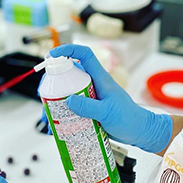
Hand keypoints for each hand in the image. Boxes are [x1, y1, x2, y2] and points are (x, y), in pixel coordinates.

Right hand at [49, 45, 172, 152]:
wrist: (138, 132)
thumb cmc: (129, 118)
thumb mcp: (108, 113)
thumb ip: (89, 107)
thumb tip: (68, 100)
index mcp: (99, 78)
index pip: (84, 55)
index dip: (68, 50)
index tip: (52, 55)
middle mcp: (92, 84)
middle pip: (68, 74)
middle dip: (53, 81)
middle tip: (44, 94)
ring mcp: (89, 96)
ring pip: (67, 92)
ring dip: (55, 100)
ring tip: (48, 115)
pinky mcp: (87, 109)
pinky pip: (70, 107)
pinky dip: (61, 113)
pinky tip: (56, 125)